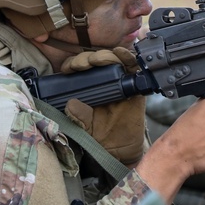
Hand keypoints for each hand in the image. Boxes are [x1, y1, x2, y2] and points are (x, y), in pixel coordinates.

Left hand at [61, 48, 145, 165]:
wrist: (119, 150)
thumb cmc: (100, 135)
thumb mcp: (85, 126)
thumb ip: (78, 116)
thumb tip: (71, 104)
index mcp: (87, 87)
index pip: (79, 68)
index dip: (73, 63)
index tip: (68, 68)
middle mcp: (103, 81)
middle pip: (95, 60)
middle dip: (87, 58)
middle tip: (81, 65)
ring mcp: (120, 81)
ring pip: (112, 59)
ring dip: (104, 55)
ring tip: (96, 60)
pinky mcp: (135, 86)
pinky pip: (133, 67)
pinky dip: (127, 56)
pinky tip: (120, 53)